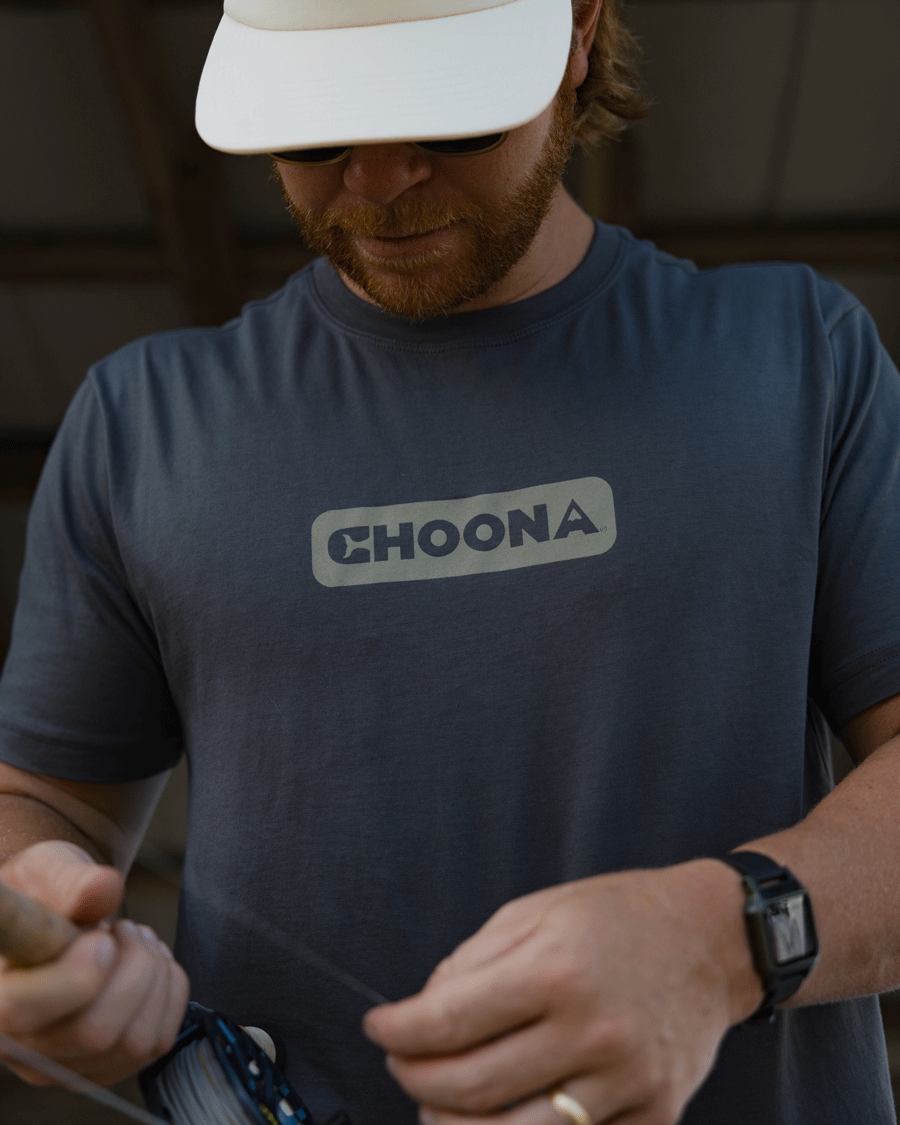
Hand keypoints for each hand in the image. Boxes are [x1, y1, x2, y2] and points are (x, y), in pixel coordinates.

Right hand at [0, 840, 189, 1085]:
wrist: (54, 919)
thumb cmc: (44, 895)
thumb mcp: (47, 871)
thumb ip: (70, 881)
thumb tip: (102, 890)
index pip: (21, 1012)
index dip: (76, 974)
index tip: (100, 935)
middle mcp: (20, 1048)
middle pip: (96, 1033)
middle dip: (132, 966)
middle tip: (122, 929)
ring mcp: (64, 1066)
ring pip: (136, 1041)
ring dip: (153, 976)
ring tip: (133, 940)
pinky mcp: (105, 1068)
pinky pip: (159, 1040)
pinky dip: (168, 992)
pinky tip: (146, 965)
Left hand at [364, 863, 761, 1124]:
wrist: (710, 939)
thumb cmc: (615, 918)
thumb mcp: (535, 911)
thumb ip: (472, 961)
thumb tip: (423, 1015)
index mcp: (558, 968)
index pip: (449, 1020)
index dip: (398, 1032)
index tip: (379, 1028)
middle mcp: (593, 1030)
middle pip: (471, 1086)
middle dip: (414, 1079)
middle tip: (401, 1064)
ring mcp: (627, 1081)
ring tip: (436, 1104)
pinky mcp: (654, 1116)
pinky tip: (498, 1119)